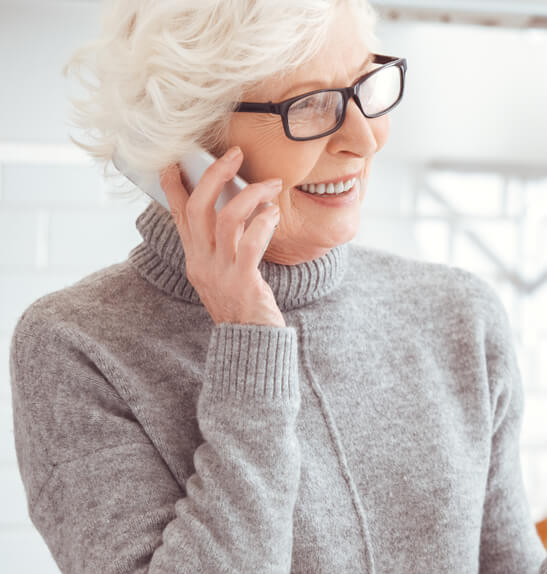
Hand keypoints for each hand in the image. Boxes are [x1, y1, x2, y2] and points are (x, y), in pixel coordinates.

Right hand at [159, 146, 285, 327]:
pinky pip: (250, 244)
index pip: (178, 215)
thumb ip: (224, 245)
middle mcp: (201, 262)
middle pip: (198, 208)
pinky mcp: (242, 282)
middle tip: (234, 154)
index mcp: (194, 258)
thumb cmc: (243, 305)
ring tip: (270, 185)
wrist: (250, 345)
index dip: (173, 186)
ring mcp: (220, 272)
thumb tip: (237, 208)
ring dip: (250, 195)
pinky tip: (273, 215)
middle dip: (214, 175)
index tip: (173, 160)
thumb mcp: (224, 273)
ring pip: (225, 220)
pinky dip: (262, 223)